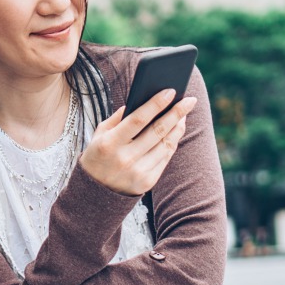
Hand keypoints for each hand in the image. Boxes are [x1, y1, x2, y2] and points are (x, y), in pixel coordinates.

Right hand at [79, 89, 195, 195]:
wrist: (94, 193)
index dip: (156, 104)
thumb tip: (141, 102)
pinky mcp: (147, 181)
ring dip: (178, 127)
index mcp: (110, 143)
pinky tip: (176, 131)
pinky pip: (165, 157)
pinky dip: (172, 142)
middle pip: (158, 131)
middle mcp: (125, 158)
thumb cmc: (97, 156)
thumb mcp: (99, 135)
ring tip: (184, 114)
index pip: (138, 119)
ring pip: (166, 144)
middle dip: (177, 113)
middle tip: (190, 100)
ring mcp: (138, 172)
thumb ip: (118, 118)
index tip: (171, 92)